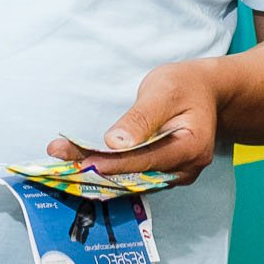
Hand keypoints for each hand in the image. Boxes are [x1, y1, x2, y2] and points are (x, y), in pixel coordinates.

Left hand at [46, 58, 221, 186]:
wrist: (205, 91)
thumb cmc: (185, 86)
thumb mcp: (163, 91)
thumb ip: (140, 118)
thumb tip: (115, 143)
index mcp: (191, 148)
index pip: (145, 161)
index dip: (111, 164)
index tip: (81, 163)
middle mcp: (185, 170)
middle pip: (135, 175)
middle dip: (95, 168)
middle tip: (57, 156)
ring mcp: (175, 175)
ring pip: (131, 178)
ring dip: (96, 170)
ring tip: (61, 158)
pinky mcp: (163, 173)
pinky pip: (133, 175)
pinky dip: (108, 168)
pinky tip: (80, 161)